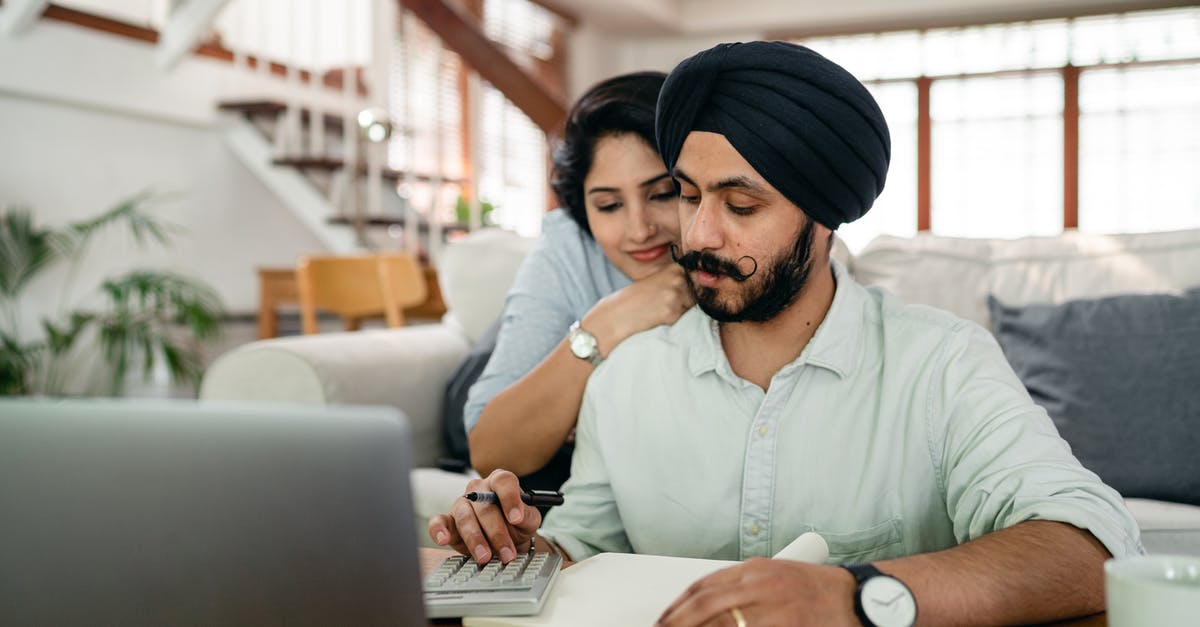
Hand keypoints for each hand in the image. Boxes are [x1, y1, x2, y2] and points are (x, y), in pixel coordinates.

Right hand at [427, 469, 541, 564]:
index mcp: (499, 482)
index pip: (503, 481)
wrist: (505, 540)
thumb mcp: (529, 519)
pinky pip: (439, 522)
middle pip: (485, 506)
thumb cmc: (516, 524)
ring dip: (476, 540)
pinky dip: (439, 530)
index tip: (517, 519)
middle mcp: (478, 490)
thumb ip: (526, 515)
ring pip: (465, 517)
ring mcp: (461, 503)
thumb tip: (518, 516)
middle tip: (507, 553)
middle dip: (497, 533)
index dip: (510, 498)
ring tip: (485, 557)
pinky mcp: (449, 520)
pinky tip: (443, 539)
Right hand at [583, 264, 693, 355]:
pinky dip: (676, 321)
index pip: (699, 276)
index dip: (698, 286)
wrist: (613, 318)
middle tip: (669, 305)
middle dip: (693, 300)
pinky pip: (685, 318)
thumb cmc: (634, 302)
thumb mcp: (655, 283)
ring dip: (685, 311)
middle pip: (702, 292)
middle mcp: (677, 278)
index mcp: (672, 268)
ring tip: (662, 312)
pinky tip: (659, 319)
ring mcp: (675, 294)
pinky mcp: (672, 312)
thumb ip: (676, 281)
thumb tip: (702, 287)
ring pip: (695, 306)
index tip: (687, 293)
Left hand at [655, 558, 859, 626]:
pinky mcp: (790, 625)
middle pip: (706, 605)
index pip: (703, 586)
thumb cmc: (818, 592)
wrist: (860, 600)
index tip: (662, 620)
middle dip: (678, 622)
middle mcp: (762, 585)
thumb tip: (704, 607)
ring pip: (723, 622)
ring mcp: (775, 609)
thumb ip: (741, 588)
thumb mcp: (774, 579)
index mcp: (755, 569)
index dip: (677, 606)